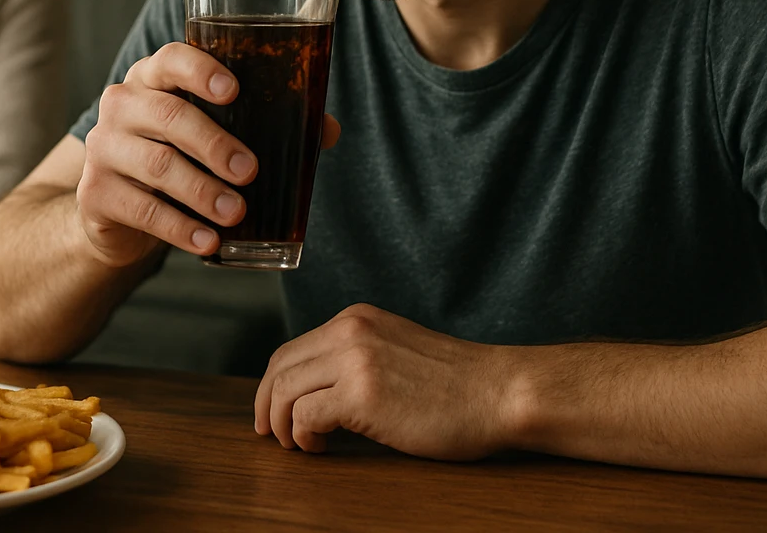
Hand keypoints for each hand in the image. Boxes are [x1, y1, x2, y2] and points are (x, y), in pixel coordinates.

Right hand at [77, 42, 340, 267]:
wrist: (116, 207)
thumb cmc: (178, 154)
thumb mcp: (212, 132)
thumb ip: (266, 125)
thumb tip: (327, 130)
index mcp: (152, 78)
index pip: (170, 59)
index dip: (199, 70)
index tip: (233, 89)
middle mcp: (121, 104)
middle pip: (168, 116)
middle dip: (215, 144)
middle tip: (251, 171)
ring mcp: (103, 148)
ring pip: (157, 166)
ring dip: (203, 192)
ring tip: (237, 213)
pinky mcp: (95, 193)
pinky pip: (142, 209)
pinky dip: (180, 228)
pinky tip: (208, 242)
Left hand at [255, 303, 509, 459]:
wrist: (499, 392)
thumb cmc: (458, 384)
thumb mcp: (396, 350)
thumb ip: (359, 357)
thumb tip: (317, 389)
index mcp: (357, 319)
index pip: (292, 349)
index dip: (274, 384)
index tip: (273, 411)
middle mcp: (350, 331)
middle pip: (280, 367)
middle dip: (267, 404)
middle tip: (270, 434)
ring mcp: (355, 360)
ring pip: (285, 390)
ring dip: (281, 424)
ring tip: (298, 445)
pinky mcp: (362, 394)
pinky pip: (305, 415)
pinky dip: (302, 436)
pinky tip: (319, 447)